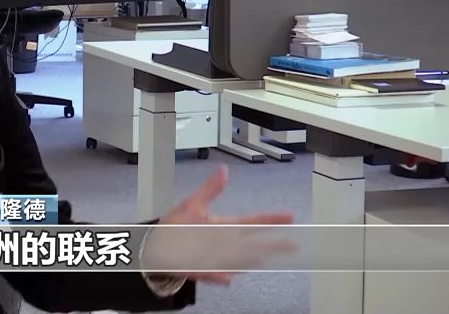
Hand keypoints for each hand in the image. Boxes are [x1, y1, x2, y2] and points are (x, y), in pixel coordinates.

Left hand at [140, 165, 295, 285]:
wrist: (156, 245)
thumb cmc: (176, 226)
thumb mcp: (193, 204)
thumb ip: (210, 190)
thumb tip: (223, 170)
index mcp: (223, 227)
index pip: (250, 223)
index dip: (269, 220)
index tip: (289, 217)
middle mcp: (223, 244)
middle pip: (252, 245)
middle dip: (271, 245)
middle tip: (291, 244)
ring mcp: (215, 259)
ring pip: (237, 261)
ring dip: (247, 261)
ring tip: (261, 259)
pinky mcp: (202, 271)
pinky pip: (213, 275)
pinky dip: (219, 276)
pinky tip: (226, 278)